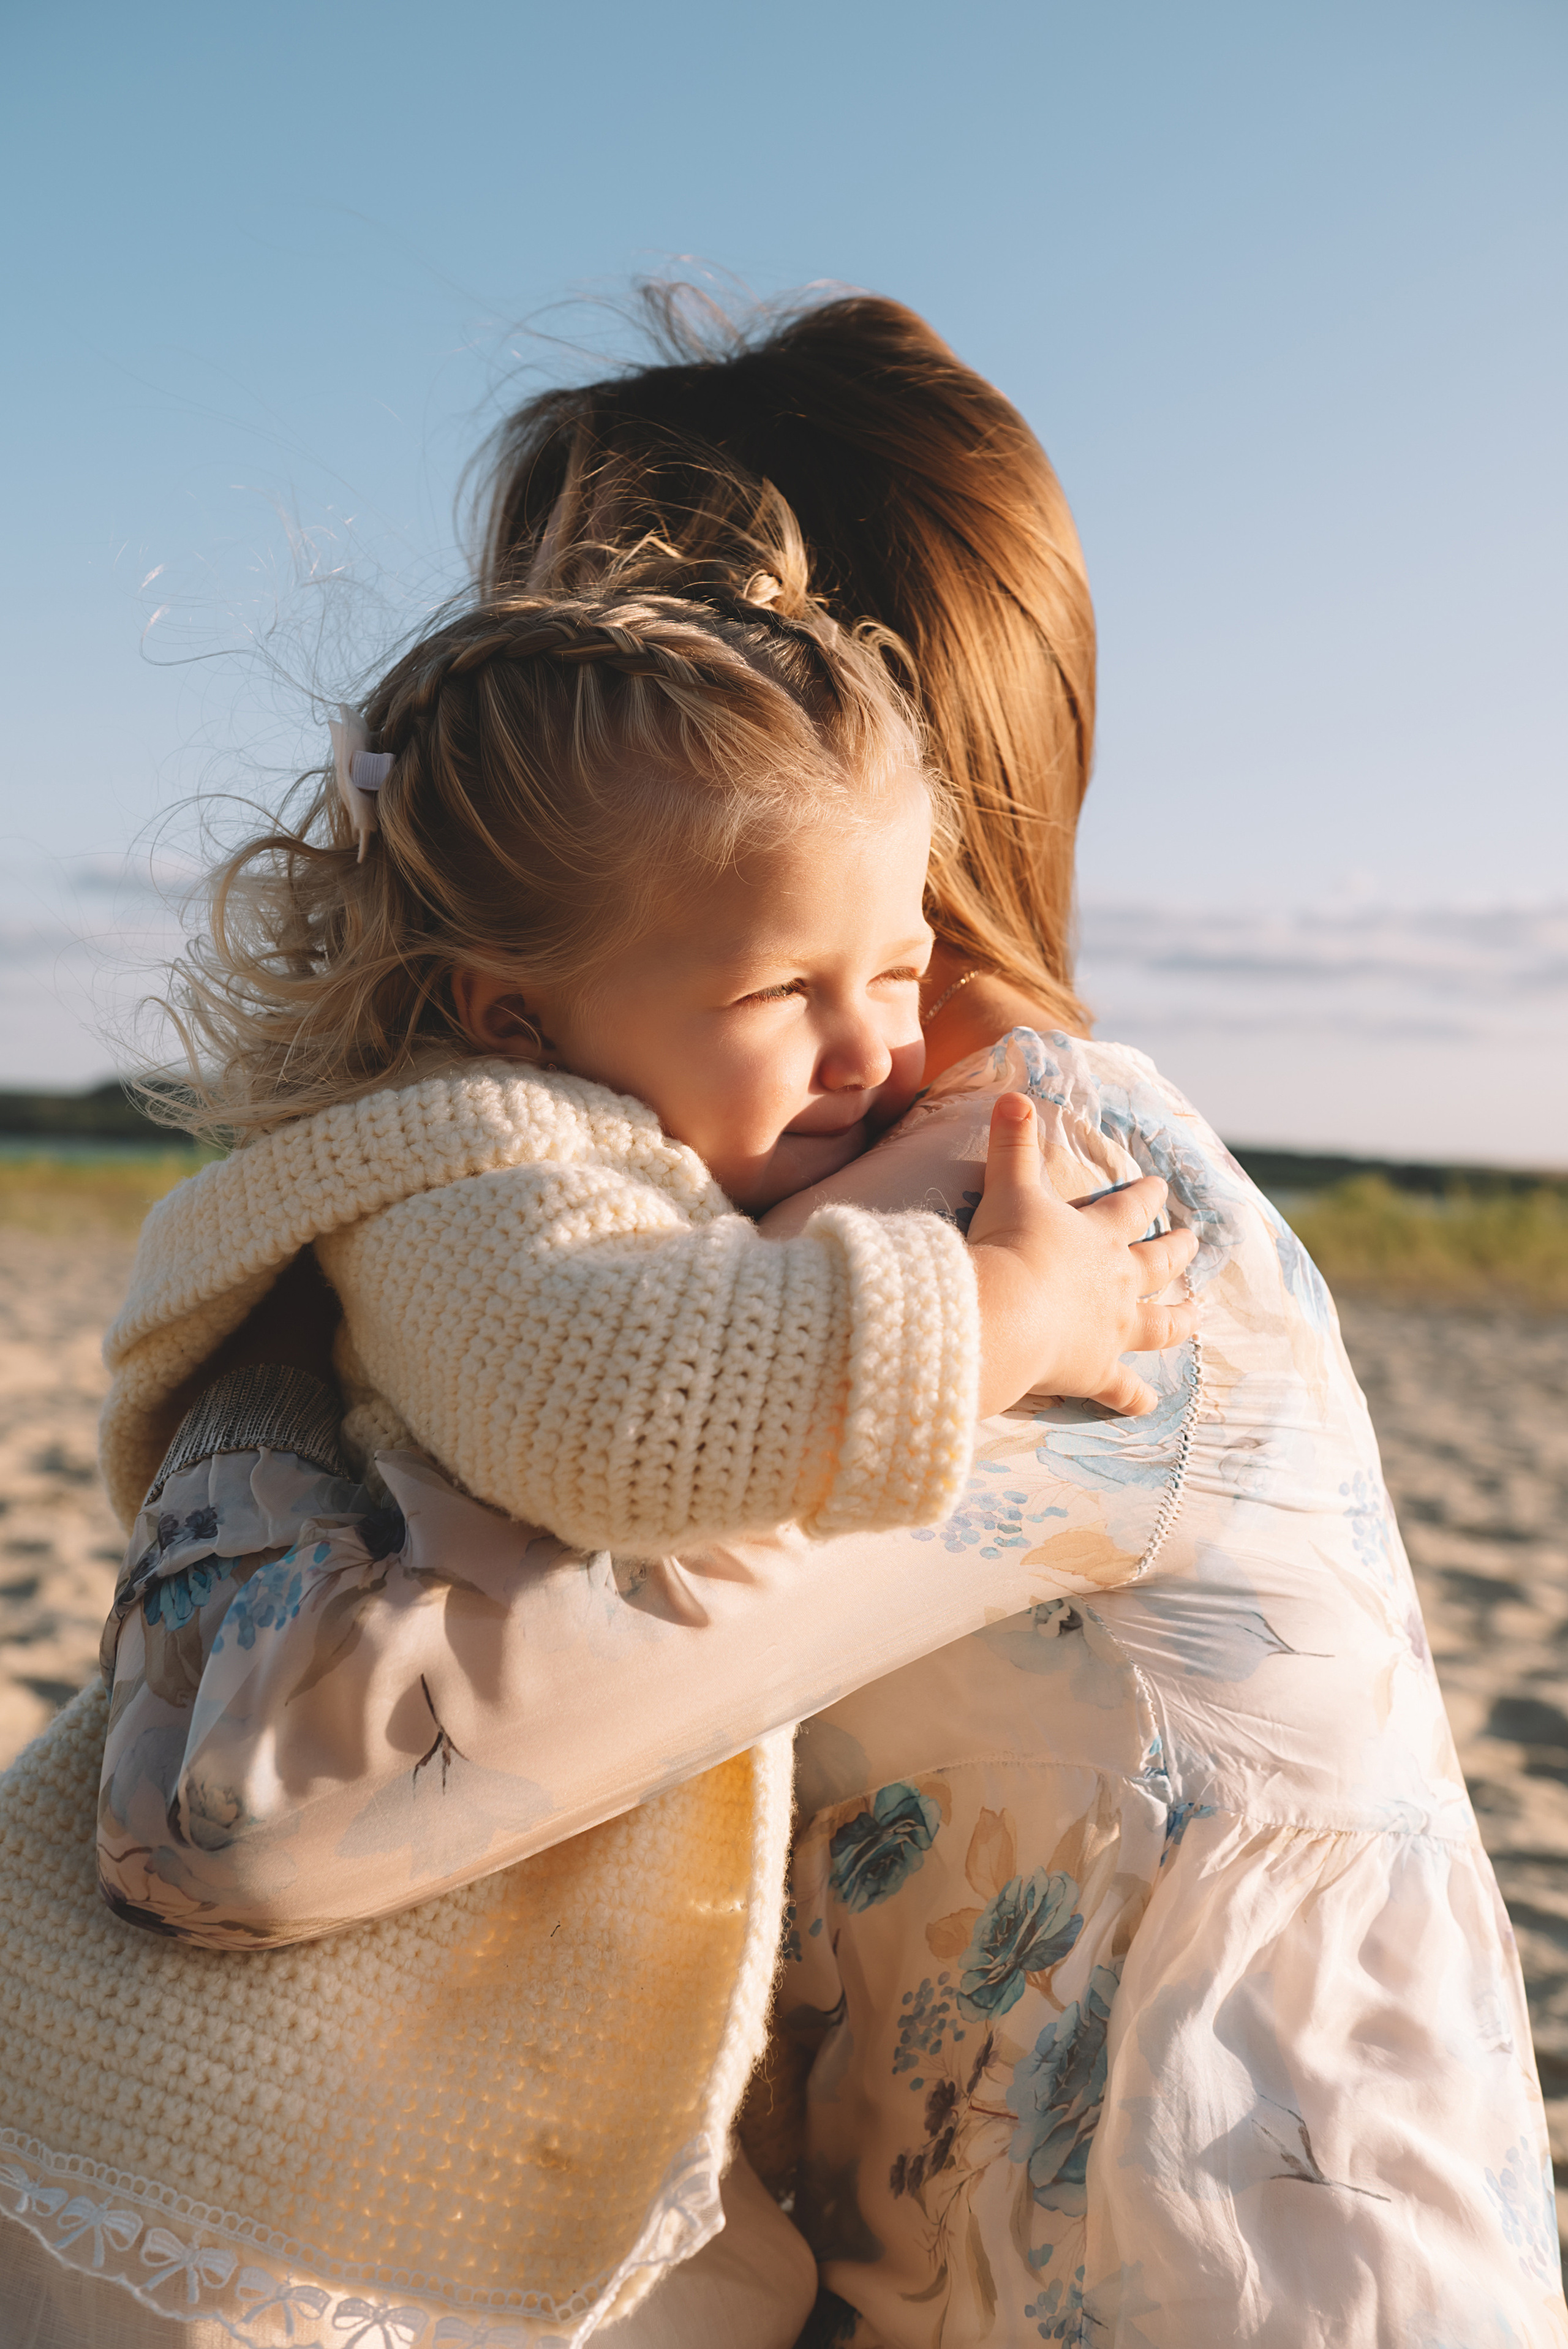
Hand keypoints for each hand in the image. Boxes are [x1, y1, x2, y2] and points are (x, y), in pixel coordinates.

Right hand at [968, 1095, 1198, 1417]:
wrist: (1007, 1311)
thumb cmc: (1009, 1246)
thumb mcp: (1009, 1188)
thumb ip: (1013, 1144)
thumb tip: (1012, 1094)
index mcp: (1100, 1237)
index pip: (1131, 1209)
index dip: (1146, 1197)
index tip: (1161, 1188)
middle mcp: (1118, 1283)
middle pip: (1158, 1265)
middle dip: (1176, 1252)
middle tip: (1194, 1243)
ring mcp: (1114, 1330)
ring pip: (1159, 1325)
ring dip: (1179, 1319)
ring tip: (1197, 1315)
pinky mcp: (1098, 1372)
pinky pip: (1123, 1389)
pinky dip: (1135, 1398)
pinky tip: (1148, 1406)